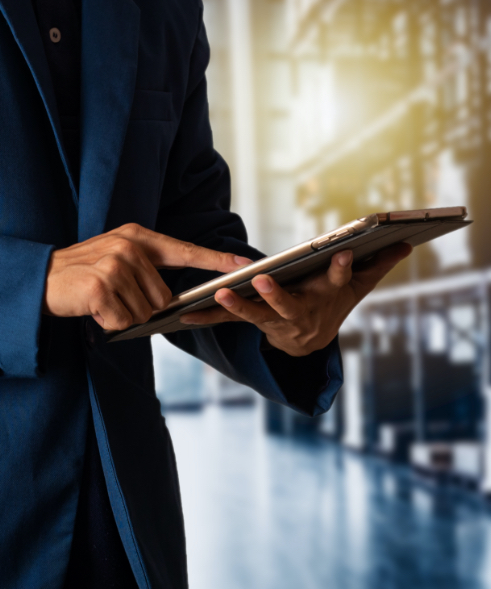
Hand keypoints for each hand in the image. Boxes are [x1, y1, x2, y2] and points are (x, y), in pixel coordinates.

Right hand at [43, 223, 251, 329]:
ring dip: (124, 316)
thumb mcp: (117, 257)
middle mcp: (130, 247)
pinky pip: (123, 322)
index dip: (216, 259)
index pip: (185, 250)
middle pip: (163, 297)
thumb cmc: (84, 272)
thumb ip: (147, 270)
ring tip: (102, 301)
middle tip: (114, 297)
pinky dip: (109, 324)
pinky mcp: (101, 288)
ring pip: (145, 312)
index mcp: (138, 237)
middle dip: (142, 307)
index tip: (244, 264)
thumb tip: (172, 300)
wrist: (41, 278)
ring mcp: (115, 266)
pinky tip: (94, 309)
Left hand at [179, 243, 412, 356]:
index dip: (343, 271)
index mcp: (324, 299)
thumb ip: (376, 266)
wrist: (310, 344)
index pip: (337, 283)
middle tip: (262, 280)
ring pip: (254, 315)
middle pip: (288, 306)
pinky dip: (206, 317)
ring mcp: (273, 322)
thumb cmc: (332, 306)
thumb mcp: (356, 289)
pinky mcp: (253, 323)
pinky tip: (182, 316)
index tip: (346, 254)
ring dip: (236, 306)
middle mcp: (298, 314)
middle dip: (277, 295)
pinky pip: (228, 322)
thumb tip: (406, 244)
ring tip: (218, 294)